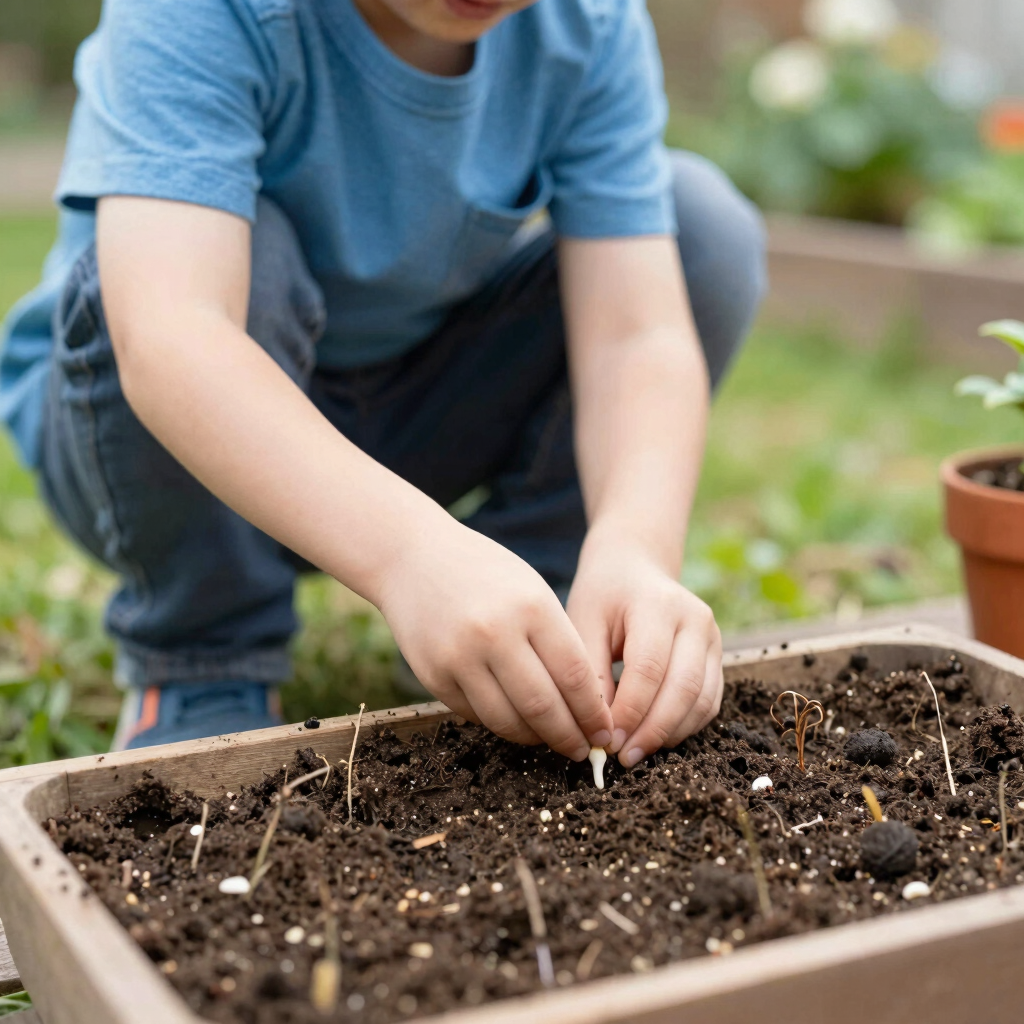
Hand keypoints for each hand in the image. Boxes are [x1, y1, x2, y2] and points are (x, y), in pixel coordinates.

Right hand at [376, 518, 613, 760]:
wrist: (412, 557)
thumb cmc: (485, 574)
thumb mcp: (531, 590)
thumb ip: (558, 639)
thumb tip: (586, 703)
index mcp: (531, 607)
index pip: (574, 676)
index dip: (593, 713)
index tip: (604, 732)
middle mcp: (495, 633)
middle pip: (544, 706)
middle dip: (569, 737)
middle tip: (582, 750)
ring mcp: (460, 657)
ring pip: (508, 721)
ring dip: (535, 739)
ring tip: (550, 740)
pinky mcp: (433, 675)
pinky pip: (476, 715)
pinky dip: (500, 724)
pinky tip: (515, 722)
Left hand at [567, 534, 722, 767]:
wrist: (634, 569)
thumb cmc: (602, 597)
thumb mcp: (583, 622)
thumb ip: (590, 672)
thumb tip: (599, 731)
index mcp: (659, 604)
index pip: (649, 668)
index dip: (630, 711)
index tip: (606, 741)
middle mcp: (696, 619)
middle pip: (683, 687)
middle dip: (652, 729)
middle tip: (623, 757)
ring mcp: (714, 637)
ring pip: (702, 700)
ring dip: (670, 733)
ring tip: (635, 752)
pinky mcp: (718, 656)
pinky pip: (709, 702)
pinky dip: (684, 726)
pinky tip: (655, 737)